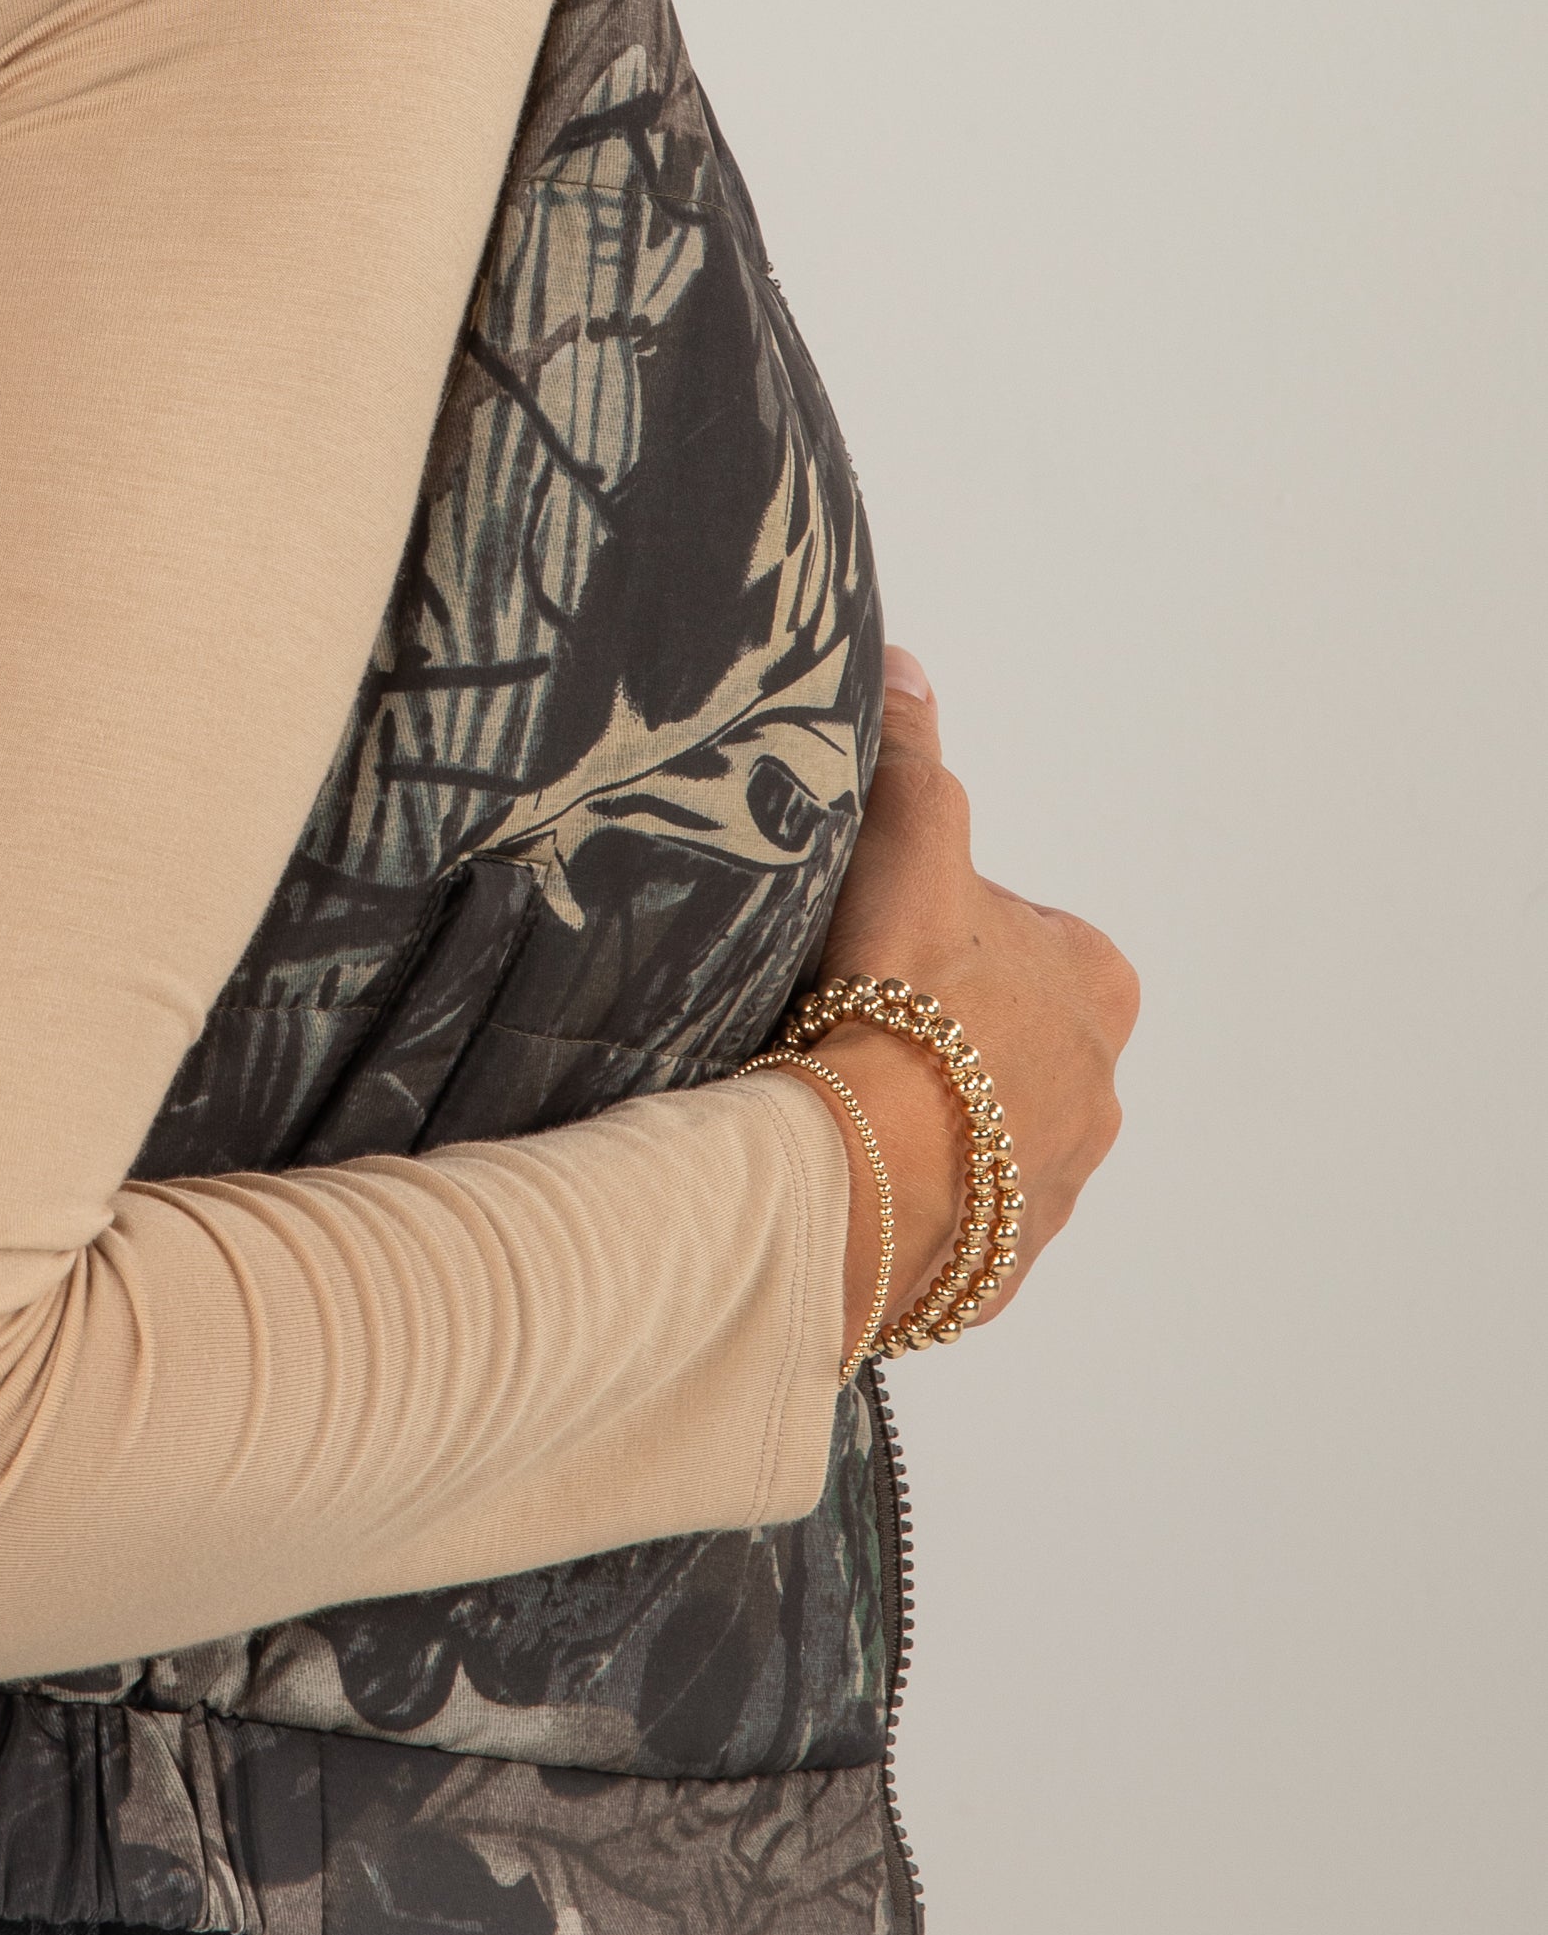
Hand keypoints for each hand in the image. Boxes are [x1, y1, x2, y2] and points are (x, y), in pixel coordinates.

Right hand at [805, 648, 1138, 1354]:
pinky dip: (902, 1194)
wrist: (862, 1172)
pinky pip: (946, 1217)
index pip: (1029, 938)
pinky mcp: (992, 1265)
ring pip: (982, 1133)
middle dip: (945, 1031)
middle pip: (1011, 1039)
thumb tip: (908, 669)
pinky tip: (842, 1167)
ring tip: (837, 1096)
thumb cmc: (898, 998)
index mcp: (1096, 987)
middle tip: (850, 1015)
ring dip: (925, 1118)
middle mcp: (1097, 1093)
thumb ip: (912, 757)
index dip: (948, 928)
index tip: (883, 937)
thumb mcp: (907, 844)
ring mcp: (1048, 1190)